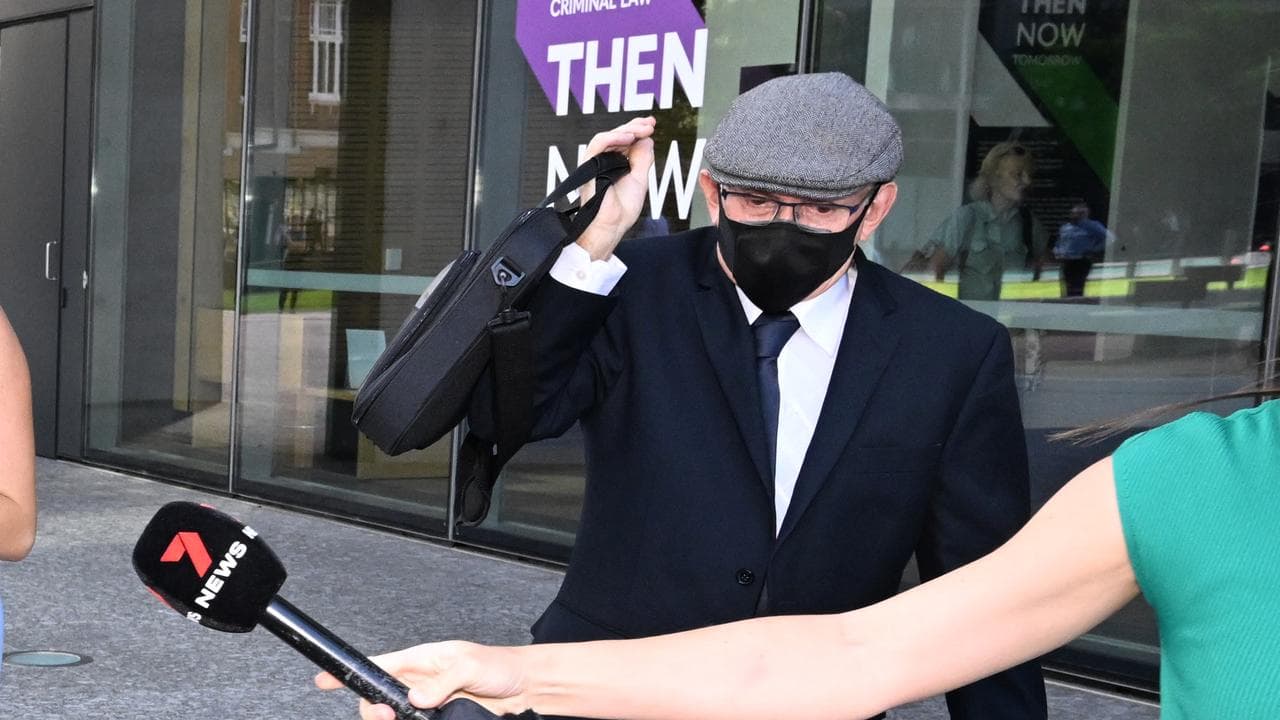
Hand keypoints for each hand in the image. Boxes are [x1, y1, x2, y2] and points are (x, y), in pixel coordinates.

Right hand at [315, 641, 530, 719]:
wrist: (524, 687)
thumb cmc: (499, 666)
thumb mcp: (470, 666)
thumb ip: (442, 682)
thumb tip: (415, 698)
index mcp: (421, 659)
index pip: (378, 665)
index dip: (349, 672)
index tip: (324, 680)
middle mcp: (419, 681)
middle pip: (378, 698)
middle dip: (373, 709)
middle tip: (385, 716)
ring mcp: (427, 703)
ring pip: (394, 716)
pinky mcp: (438, 719)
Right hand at [576, 116, 656, 260]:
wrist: (612, 225)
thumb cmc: (622, 209)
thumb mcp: (639, 179)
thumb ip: (642, 159)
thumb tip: (647, 138)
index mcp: (614, 163)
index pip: (624, 139)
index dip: (638, 129)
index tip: (652, 124)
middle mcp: (603, 160)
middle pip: (617, 135)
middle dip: (635, 126)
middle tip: (650, 124)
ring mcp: (595, 162)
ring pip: (608, 136)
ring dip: (627, 130)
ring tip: (642, 130)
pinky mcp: (588, 166)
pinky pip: (598, 144)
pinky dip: (613, 138)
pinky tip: (629, 138)